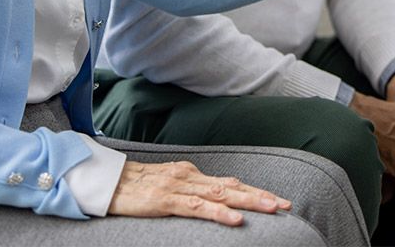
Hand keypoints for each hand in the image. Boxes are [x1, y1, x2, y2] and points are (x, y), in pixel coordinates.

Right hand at [108, 160, 291, 224]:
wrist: (108, 181)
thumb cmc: (137, 187)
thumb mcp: (170, 187)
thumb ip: (192, 192)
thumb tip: (217, 197)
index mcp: (194, 174)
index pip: (232, 184)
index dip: (256, 192)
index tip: (278, 200)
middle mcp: (192, 176)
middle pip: (233, 187)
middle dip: (261, 196)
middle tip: (286, 205)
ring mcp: (180, 187)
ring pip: (222, 195)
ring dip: (249, 202)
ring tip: (272, 209)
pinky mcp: (167, 199)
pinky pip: (197, 208)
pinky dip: (219, 214)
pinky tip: (235, 220)